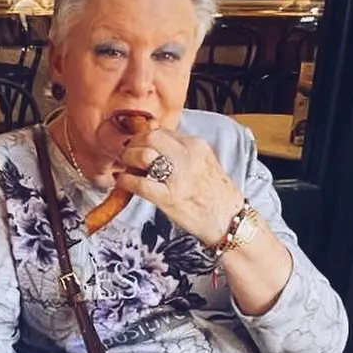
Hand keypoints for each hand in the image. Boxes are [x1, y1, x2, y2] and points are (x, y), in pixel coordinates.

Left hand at [116, 124, 243, 246]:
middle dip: (133, 144)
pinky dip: (125, 181)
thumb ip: (182, 152)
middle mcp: (187, 157)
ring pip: (142, 155)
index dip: (145, 137)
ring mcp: (178, 177)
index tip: (138, 144)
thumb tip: (155, 147)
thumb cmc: (216, 194)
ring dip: (127, 159)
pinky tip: (122, 182)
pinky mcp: (168, 198)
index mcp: (197, 146)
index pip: (163, 132)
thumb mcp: (204, 162)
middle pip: (150, 137)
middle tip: (127, 153)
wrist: (229, 220)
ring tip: (125, 166)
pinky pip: (139, 183)